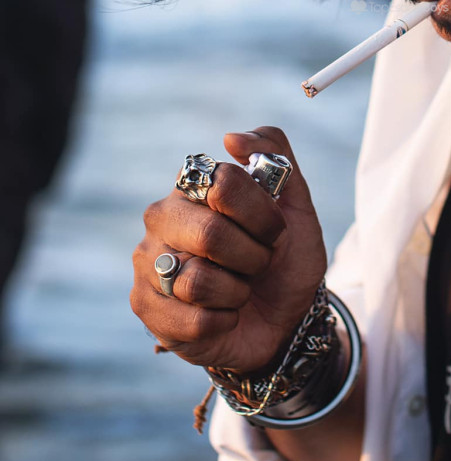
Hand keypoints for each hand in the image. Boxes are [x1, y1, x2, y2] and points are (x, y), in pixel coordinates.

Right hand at [131, 127, 326, 372]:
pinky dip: (223, 321)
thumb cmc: (283, 258)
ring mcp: (148, 263)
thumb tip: (231, 138)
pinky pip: (192, 321)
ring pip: (197, 280)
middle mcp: (162, 217)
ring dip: (238, 292)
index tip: (275, 231)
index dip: (262, 214)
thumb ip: (275, 154)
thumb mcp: (296, 205)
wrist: (284, 319)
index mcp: (195, 185)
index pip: (224, 182)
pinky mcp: (145, 308)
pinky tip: (223, 314)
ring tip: (238, 290)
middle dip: (252, 257)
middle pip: (210, 234)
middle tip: (258, 264)